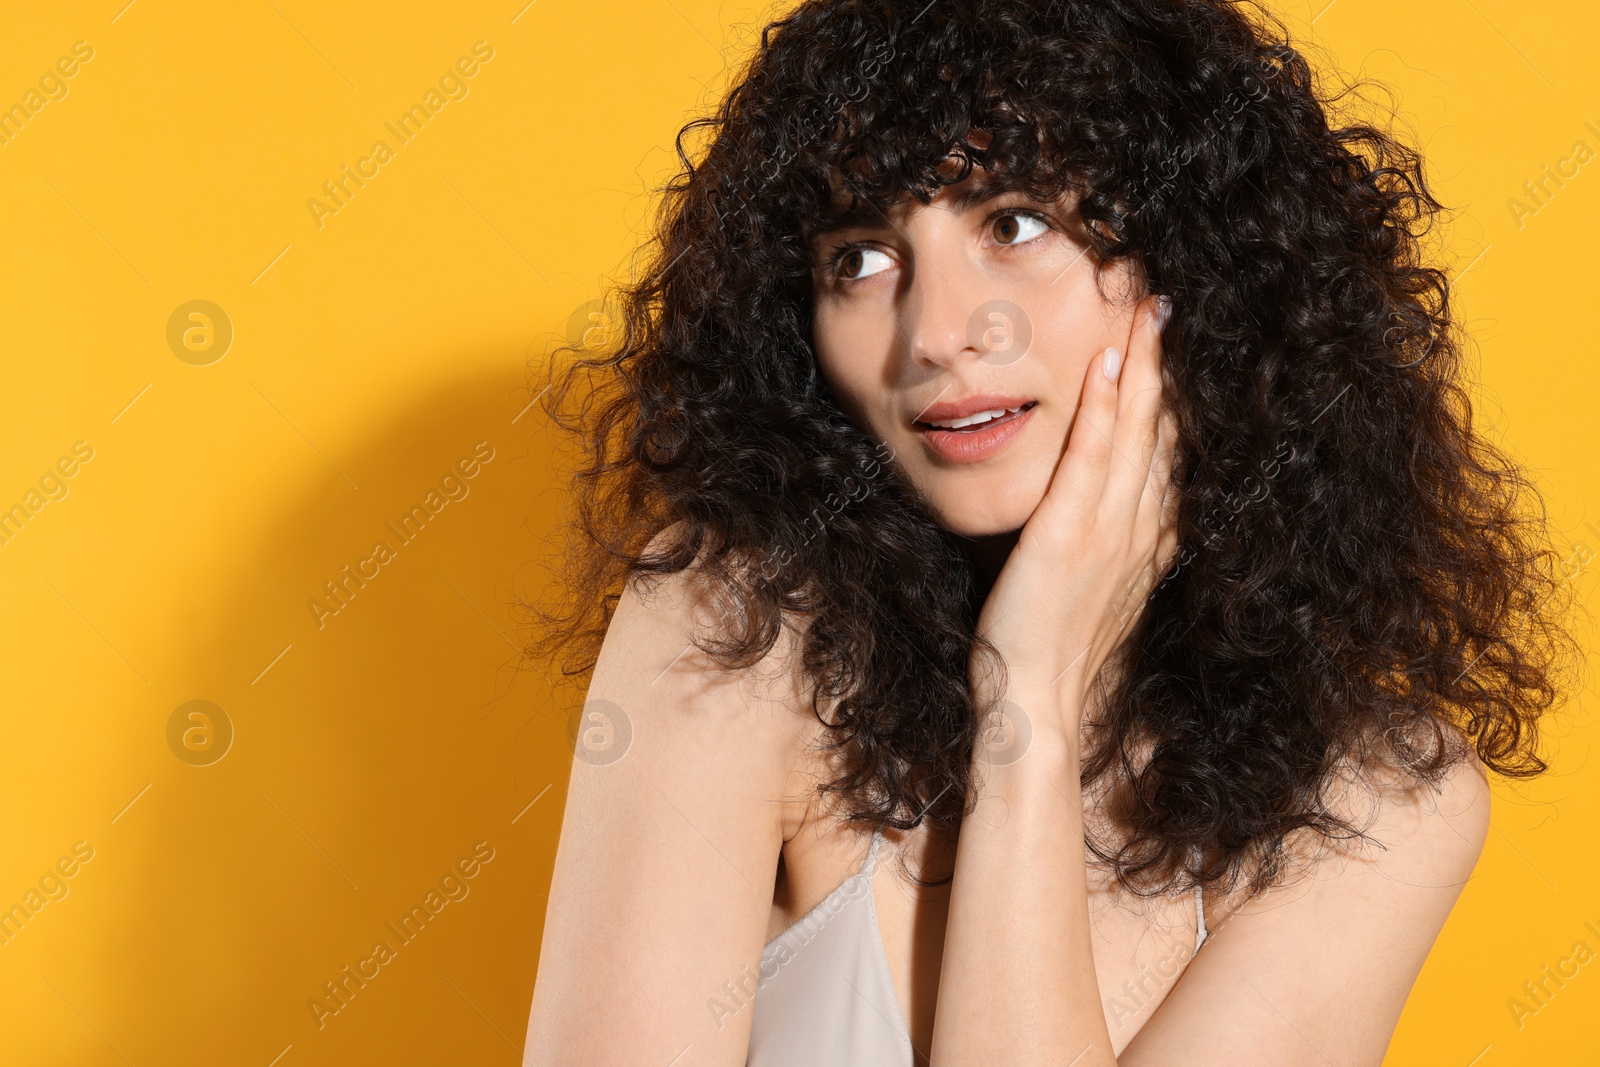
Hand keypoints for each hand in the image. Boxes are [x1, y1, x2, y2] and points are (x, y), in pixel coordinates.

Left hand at [970, 296, 1178, 732]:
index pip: (1168, 452)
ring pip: (1135, 432)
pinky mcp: (1069, 535)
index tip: (1170, 346)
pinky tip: (1105, 364)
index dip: (1172, 396)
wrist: (1038, 702)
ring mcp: (1110, 531)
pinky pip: (1091, 459)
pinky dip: (1103, 409)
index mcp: (1150, 542)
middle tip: (1164, 304)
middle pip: (1162, 430)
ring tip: (1145, 310)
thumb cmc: (1054, 650)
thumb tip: (1105, 511)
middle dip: (1165, 364)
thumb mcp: (1096, 589)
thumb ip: (1108, 546)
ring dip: (1142, 367)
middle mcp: (1142, 530)